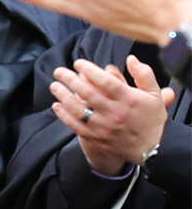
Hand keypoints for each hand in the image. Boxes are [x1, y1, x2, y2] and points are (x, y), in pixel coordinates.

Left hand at [49, 54, 170, 173]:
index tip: (78, 63)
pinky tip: (57, 105)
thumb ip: (144, 75)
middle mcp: (115, 113)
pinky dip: (64, 115)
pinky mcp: (95, 137)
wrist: (149, 149)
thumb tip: (131, 59)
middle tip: (59, 71)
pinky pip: (75, 125)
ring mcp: (103, 126)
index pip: (107, 82)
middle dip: (70, 80)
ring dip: (64, 96)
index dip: (90, 71)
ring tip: (54, 85)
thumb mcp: (154, 95)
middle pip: (89, 94)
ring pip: (79, 109)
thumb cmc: (149, 118)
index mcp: (129, 100)